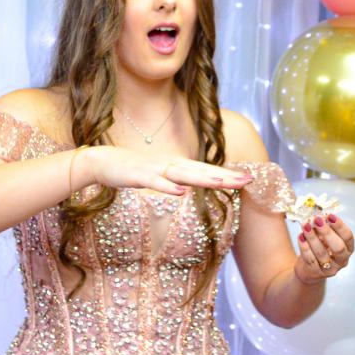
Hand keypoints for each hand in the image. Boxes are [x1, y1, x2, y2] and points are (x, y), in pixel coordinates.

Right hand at [83, 145, 253, 195]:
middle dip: (226, 176)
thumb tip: (193, 186)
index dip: (228, 175)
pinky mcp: (140, 175)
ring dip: (203, 179)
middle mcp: (171, 164)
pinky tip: (181, 193)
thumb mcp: (160, 174)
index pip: (207, 170)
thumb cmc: (134, 169)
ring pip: (183, 174)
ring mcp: (156, 169)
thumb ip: (177, 178)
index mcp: (177, 165)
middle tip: (249, 179)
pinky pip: (156, 182)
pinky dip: (168, 187)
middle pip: (202, 171)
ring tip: (223, 183)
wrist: (103, 161)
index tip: (250, 179)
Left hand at [294, 214, 354, 284]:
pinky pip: (310, 259)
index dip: (340, 226)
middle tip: (317, 220)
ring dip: (313, 238)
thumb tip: (318, 216)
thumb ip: (324, 228)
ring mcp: (330, 269)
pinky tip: (301, 237)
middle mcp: (342, 260)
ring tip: (305, 226)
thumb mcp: (324, 238)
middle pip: (338, 247)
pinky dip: (304, 246)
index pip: (348, 237)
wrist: (309, 269)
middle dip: (327, 232)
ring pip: (322, 253)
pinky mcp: (316, 273)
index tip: (330, 215)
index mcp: (348, 248)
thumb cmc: (320, 248)